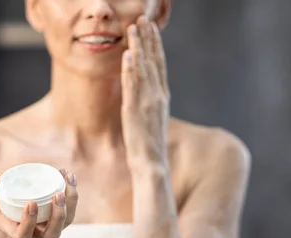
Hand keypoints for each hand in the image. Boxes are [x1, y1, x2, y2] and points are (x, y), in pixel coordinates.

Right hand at [0, 168, 78, 237]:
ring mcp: (53, 228)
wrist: (19, 226)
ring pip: (67, 220)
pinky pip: (71, 209)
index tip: (31, 203)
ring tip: (68, 178)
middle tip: (58, 194)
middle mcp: (39, 236)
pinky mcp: (62, 220)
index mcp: (19, 235)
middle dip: (58, 214)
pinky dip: (72, 192)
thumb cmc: (5, 215)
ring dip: (71, 200)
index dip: (29, 221)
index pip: (24, 234)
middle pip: (53, 232)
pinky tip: (67, 175)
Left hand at [121, 16, 169, 167]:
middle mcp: (157, 96)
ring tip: (133, 28)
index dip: (155, 46)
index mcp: (162, 97)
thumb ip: (150, 102)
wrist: (152, 164)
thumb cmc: (150, 145)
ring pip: (143, 69)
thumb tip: (144, 92)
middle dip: (148, 39)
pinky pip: (133, 85)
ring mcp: (147, 102)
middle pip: (153, 62)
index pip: (159, 66)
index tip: (152, 29)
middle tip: (143, 20)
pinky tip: (128, 54)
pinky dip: (130, 69)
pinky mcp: (135, 110)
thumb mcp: (152, 119)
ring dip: (138, 47)